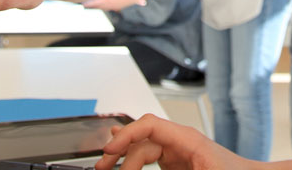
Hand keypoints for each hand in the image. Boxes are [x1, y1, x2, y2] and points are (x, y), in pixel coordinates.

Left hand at [84, 0, 146, 10]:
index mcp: (106, 0)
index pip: (93, 3)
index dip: (87, 2)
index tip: (82, 2)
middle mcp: (109, 5)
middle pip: (97, 7)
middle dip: (91, 5)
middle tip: (85, 4)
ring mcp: (114, 7)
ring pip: (103, 8)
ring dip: (98, 6)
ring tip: (93, 4)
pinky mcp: (118, 7)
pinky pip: (108, 8)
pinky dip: (104, 6)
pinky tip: (105, 3)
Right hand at [95, 114, 248, 169]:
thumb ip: (169, 167)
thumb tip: (136, 168)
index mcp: (188, 139)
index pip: (149, 125)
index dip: (126, 135)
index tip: (110, 149)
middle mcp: (181, 142)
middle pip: (142, 139)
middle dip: (120, 150)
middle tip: (103, 166)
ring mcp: (178, 152)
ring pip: (143, 149)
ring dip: (124, 158)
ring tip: (106, 166)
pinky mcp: (177, 164)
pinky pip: (151, 158)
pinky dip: (134, 161)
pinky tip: (121, 160)